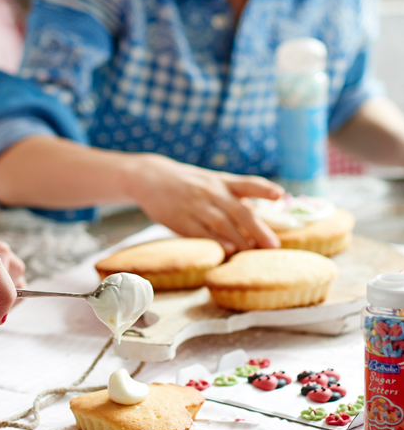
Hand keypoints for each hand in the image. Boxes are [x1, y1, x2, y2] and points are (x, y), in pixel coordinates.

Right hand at [125, 154, 282, 253]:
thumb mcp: (211, 182)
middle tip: (274, 245)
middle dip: (258, 228)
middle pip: (238, 211)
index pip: (247, 183)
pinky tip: (227, 250)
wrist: (150, 177)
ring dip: (240, 239)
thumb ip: (233, 198)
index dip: (263, 189)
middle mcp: (211, 192)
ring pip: (222, 223)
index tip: (280, 195)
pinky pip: (200, 232)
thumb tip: (257, 218)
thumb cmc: (188, 184)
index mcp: (221, 182)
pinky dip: (215, 241)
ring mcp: (195, 205)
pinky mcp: (180, 219)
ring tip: (254, 252)